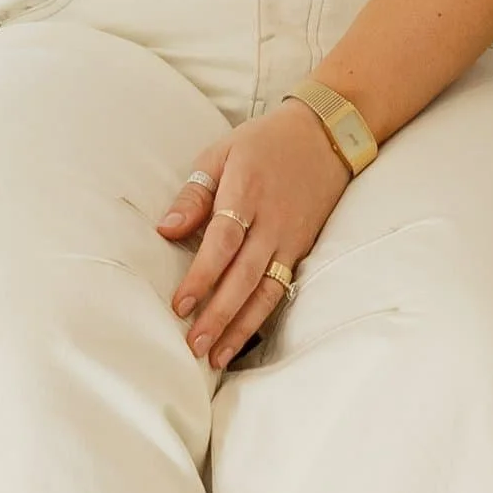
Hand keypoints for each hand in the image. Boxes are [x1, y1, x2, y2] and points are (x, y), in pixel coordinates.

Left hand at [157, 102, 350, 370]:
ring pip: (266, 291)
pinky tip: (244, 337)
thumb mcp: (221, 153)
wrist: (326, 135)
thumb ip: (194, 194)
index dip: (202, 276)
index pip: (223, 242)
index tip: (180, 305)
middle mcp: (272, 221)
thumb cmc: (264, 142)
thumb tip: (166, 230)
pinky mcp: (303, 248)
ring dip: (241, 326)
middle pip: (244, 275)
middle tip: (194, 345)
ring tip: (216, 356)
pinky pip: (282, 288)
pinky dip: (263, 316)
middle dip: (219, 314)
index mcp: (246, 191)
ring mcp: (291, 238)